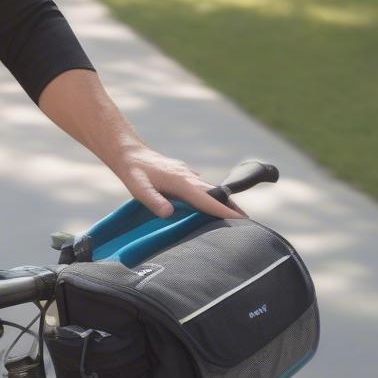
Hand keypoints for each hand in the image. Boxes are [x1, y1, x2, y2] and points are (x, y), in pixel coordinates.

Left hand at [112, 147, 246, 219]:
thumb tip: (169, 213)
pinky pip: (203, 187)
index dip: (224, 211)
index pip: (208, 200)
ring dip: (225, 202)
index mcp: (181, 182)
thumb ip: (153, 201)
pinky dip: (212, 197)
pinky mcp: (184, 175)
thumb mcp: (138, 188)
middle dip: (232, 208)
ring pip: (211, 190)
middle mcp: (189, 177)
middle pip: (216, 194)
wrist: (129, 152)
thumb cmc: (133, 171)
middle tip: (249, 224)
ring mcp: (187, 175)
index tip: (242, 221)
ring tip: (237, 218)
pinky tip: (213, 205)